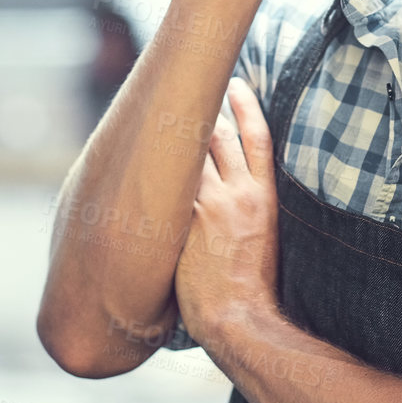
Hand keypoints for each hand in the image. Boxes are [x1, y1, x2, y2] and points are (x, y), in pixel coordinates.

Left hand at [174, 78, 282, 342]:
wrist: (239, 318)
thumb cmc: (251, 290)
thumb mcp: (263, 242)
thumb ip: (249, 214)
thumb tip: (233, 206)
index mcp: (266, 199)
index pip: (258, 138)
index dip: (247, 107)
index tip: (235, 84)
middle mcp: (240, 194)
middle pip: (220, 136)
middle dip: (203, 112)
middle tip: (188, 91)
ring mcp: (211, 205)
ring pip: (189, 154)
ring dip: (173, 137)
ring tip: (156, 120)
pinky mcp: (184, 221)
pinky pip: (167, 183)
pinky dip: (152, 169)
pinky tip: (135, 159)